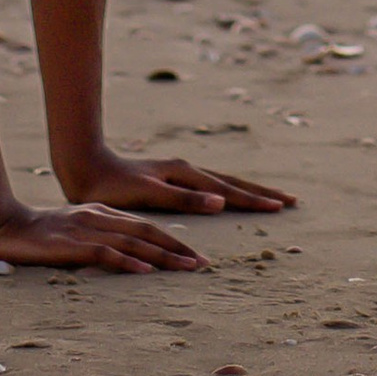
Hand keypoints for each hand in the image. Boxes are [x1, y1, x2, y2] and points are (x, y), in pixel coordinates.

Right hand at [0, 201, 206, 274]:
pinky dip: (128, 263)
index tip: (196, 256)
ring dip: (163, 257)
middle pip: (147, 232)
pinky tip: (146, 272)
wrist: (3, 228)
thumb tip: (129, 257)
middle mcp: (99, 218)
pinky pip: (105, 254)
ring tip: (187, 269)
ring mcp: (86, 230)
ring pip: (133, 242)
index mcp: (102, 213)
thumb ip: (100, 239)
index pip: (146, 226)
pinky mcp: (71, 246)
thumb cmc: (39, 235)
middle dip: (178, 248)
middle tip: (204, 265)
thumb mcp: (76, 232)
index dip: (173, 240)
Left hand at [66, 148, 296, 217]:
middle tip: (291, 200)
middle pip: (232, 182)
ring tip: (269, 199)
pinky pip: (209, 186)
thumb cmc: (113, 187)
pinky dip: (227, 192)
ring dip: (247, 191)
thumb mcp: (148, 194)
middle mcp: (186, 170)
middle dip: (261, 192)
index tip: (283, 206)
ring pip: (222, 182)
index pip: (229, 190)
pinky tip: (227, 198)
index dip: (256, 200)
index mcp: (185, 174)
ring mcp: (179, 173)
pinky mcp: (171, 179)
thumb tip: (221, 201)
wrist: (85, 169)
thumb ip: (183, 198)